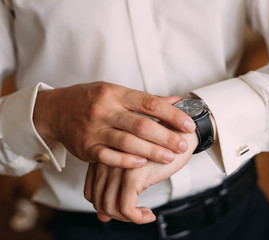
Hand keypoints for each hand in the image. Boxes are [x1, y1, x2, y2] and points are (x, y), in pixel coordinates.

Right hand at [33, 82, 195, 167]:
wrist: (56, 110)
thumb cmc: (91, 99)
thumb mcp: (116, 92)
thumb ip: (144, 99)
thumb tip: (176, 101)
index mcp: (115, 93)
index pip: (150, 103)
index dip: (172, 115)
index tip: (188, 125)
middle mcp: (105, 110)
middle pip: (142, 125)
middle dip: (166, 137)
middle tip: (183, 145)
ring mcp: (94, 129)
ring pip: (127, 143)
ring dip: (152, 151)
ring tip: (169, 157)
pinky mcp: (86, 147)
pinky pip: (109, 157)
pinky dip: (126, 161)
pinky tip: (142, 163)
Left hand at [83, 128, 198, 223]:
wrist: (180, 136)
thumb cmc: (158, 152)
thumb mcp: (132, 171)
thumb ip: (114, 190)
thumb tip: (102, 218)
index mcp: (103, 156)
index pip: (90, 192)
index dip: (105, 206)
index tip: (124, 209)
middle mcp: (105, 160)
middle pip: (99, 201)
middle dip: (117, 215)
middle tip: (136, 214)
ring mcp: (117, 167)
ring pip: (110, 207)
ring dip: (127, 218)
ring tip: (144, 214)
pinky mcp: (132, 175)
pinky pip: (127, 208)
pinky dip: (137, 218)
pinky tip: (149, 214)